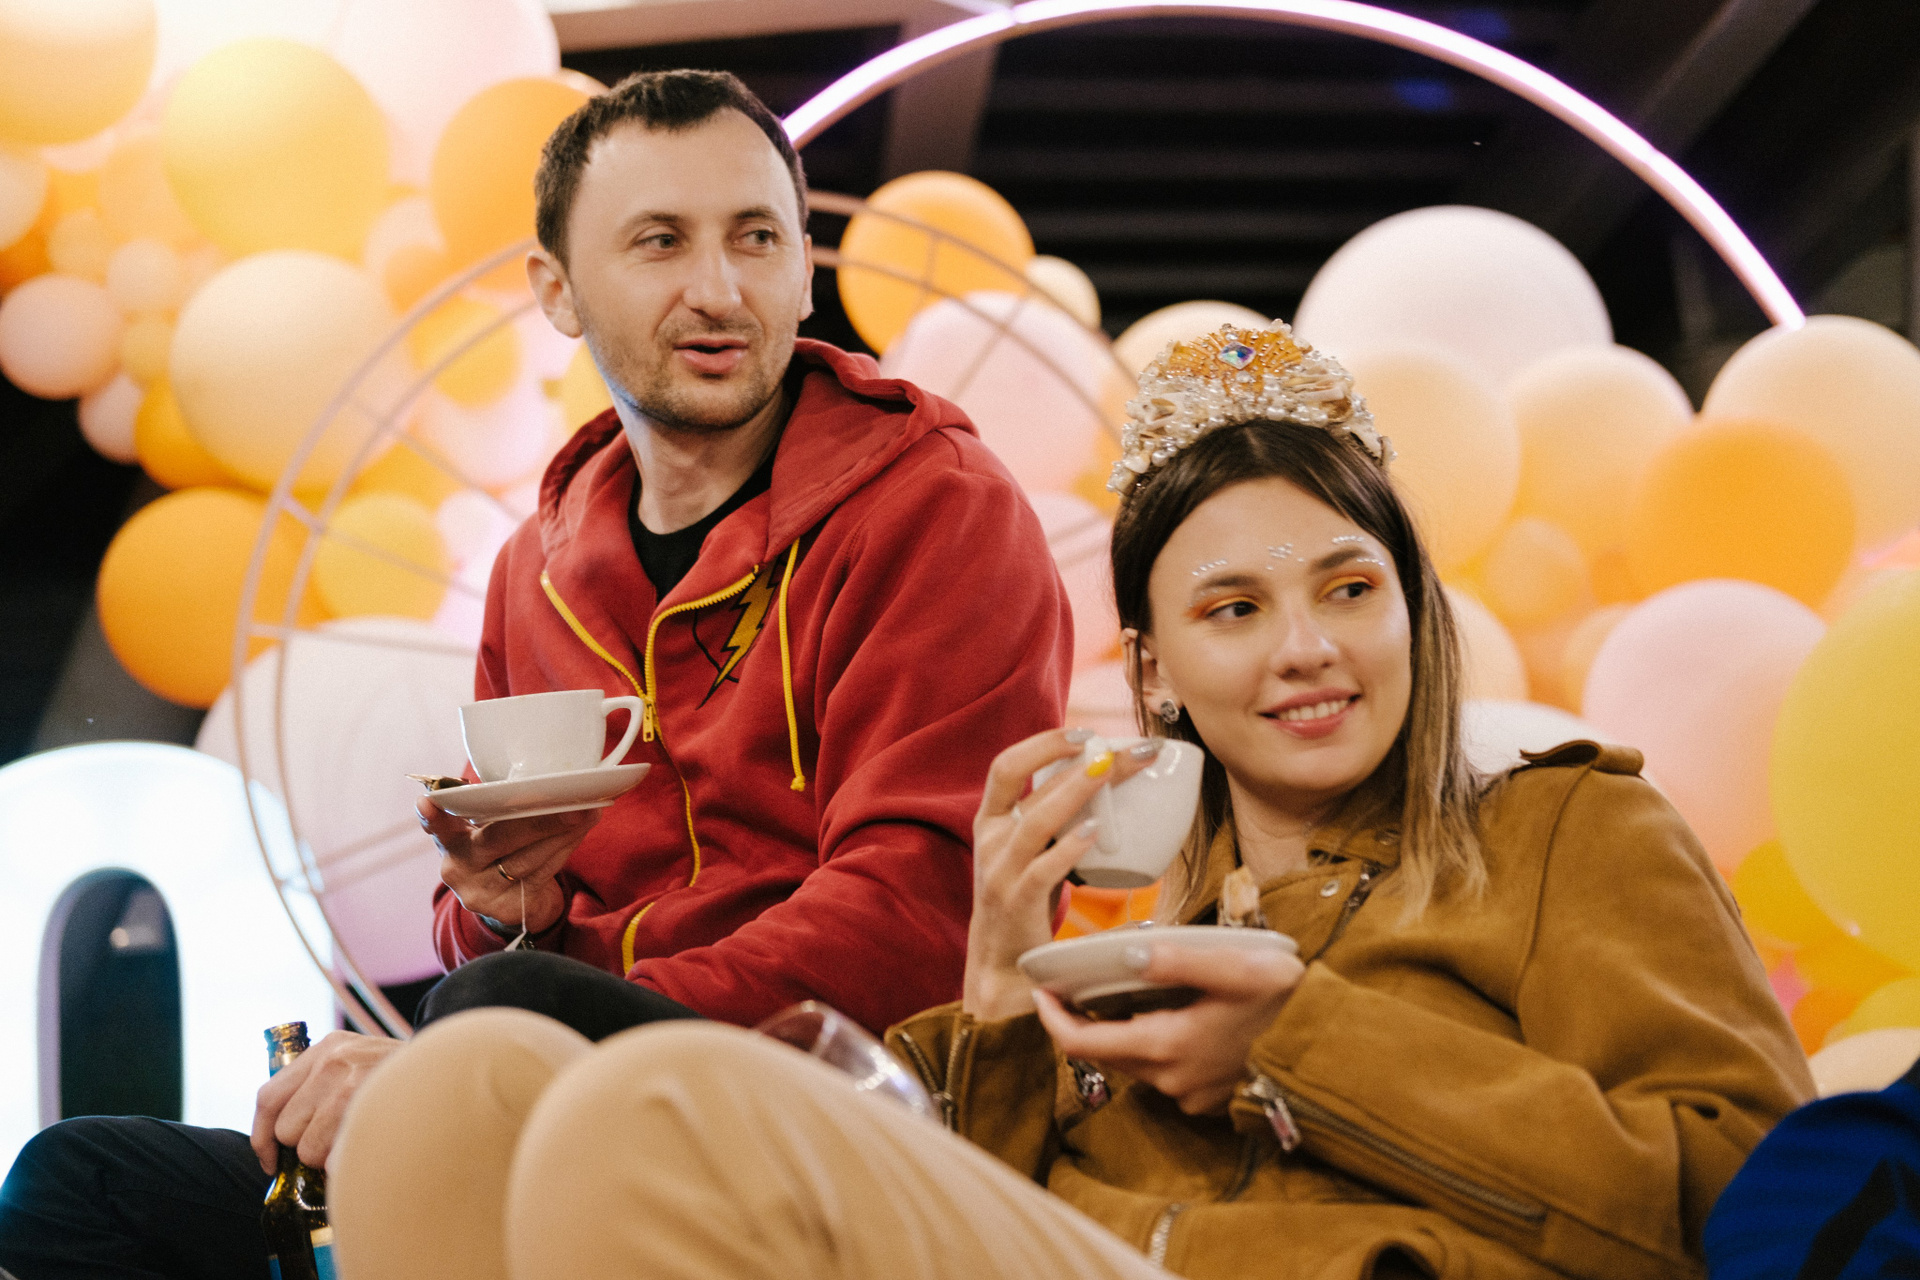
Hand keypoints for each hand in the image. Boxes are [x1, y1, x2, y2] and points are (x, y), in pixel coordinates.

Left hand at [251, 1031, 402, 1173]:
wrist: (458, 1068)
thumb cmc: (402, 1076)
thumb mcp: (358, 1059)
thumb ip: (320, 1080)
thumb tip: (277, 1133)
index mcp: (327, 1047)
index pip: (268, 1096)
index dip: (262, 1136)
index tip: (270, 1159)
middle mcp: (336, 1060)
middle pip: (287, 1128)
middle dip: (305, 1144)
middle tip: (335, 1138)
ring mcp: (355, 1083)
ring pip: (309, 1149)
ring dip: (327, 1156)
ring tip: (358, 1138)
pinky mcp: (373, 1111)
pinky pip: (336, 1160)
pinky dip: (347, 1164)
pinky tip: (368, 1147)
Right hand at [421, 797, 599, 932]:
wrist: (511, 904)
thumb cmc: (501, 851)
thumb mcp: (487, 831)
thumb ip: (496, 810)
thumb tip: (546, 780)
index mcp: (449, 841)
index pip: (439, 827)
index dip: (433, 816)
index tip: (426, 802)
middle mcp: (458, 868)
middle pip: (498, 839)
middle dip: (537, 819)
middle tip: (569, 802)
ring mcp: (481, 892)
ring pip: (527, 857)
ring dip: (562, 832)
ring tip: (587, 811)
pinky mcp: (508, 907)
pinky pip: (543, 872)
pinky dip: (566, 847)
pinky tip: (582, 829)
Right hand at [964, 729, 1160, 1020]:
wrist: (1001, 971)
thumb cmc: (1025, 905)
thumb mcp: (1032, 854)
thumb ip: (1055, 822)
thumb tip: (1112, 784)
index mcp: (991, 822)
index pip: (1007, 766)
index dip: (1043, 743)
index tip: (1086, 732)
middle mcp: (990, 840)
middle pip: (1031, 785)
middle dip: (1081, 760)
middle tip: (1128, 749)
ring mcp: (999, 872)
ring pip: (1035, 820)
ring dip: (1076, 791)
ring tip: (1111, 771)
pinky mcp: (1015, 904)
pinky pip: (1042, 870)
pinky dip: (1068, 847)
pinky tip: (1095, 833)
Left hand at [1032, 940, 1303, 1114]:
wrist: (1330, 1044)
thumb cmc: (1286, 1001)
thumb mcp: (1236, 967)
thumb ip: (1180, 959)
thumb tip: (1130, 950)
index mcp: (1166, 1046)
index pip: (1083, 1043)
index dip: (1052, 1019)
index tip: (1039, 992)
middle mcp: (1170, 1079)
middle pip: (1103, 1056)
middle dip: (1079, 1025)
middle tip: (1068, 989)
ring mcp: (1189, 1094)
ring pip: (1131, 1066)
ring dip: (1115, 1035)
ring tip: (1112, 996)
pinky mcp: (1206, 1097)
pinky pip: (1161, 1074)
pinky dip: (1148, 1048)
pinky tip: (1161, 1018)